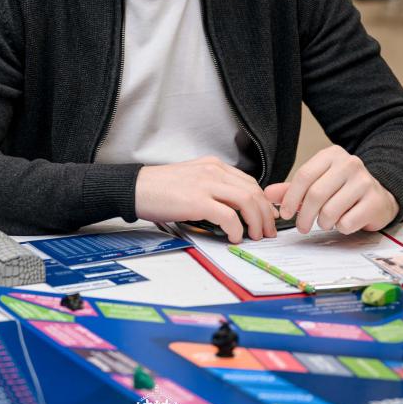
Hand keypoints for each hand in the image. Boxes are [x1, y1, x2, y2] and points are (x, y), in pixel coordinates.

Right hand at [135, 155, 276, 242]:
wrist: (135, 188)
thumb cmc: (159, 188)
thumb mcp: (192, 178)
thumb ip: (212, 186)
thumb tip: (231, 207)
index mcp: (213, 165)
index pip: (250, 182)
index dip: (263, 202)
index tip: (266, 217)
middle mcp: (213, 171)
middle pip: (253, 191)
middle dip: (265, 214)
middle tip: (267, 231)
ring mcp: (206, 184)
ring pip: (247, 201)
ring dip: (256, 222)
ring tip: (255, 236)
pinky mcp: (197, 201)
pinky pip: (228, 216)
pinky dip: (237, 229)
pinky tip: (234, 237)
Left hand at [264, 145, 399, 234]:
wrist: (379, 196)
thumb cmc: (342, 190)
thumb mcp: (316, 184)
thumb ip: (292, 189)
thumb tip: (267, 194)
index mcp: (331, 155)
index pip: (304, 176)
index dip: (290, 197)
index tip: (284, 213)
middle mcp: (349, 164)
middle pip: (315, 194)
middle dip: (303, 216)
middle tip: (301, 227)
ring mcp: (365, 182)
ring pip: (330, 210)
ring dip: (323, 223)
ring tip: (325, 222)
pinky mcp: (375, 201)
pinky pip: (347, 222)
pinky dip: (341, 227)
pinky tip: (344, 222)